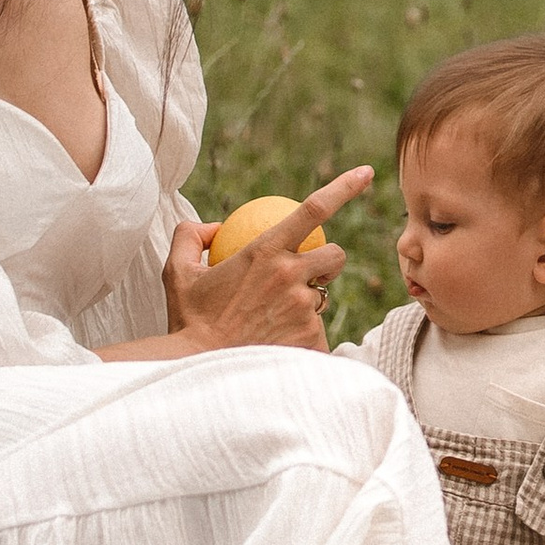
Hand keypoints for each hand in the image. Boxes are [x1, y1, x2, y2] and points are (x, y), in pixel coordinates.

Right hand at [163, 169, 370, 353]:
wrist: (199, 372)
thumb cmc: (188, 321)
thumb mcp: (178, 272)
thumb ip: (192, 237)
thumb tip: (214, 226)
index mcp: (265, 252)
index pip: (313, 209)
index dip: (344, 187)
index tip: (366, 172)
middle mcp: (290, 277)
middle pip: (335, 256)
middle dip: (326, 262)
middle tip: (300, 278)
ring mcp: (304, 310)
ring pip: (323, 298)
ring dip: (305, 304)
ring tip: (272, 322)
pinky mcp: (312, 341)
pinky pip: (317, 333)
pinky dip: (300, 337)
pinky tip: (277, 346)